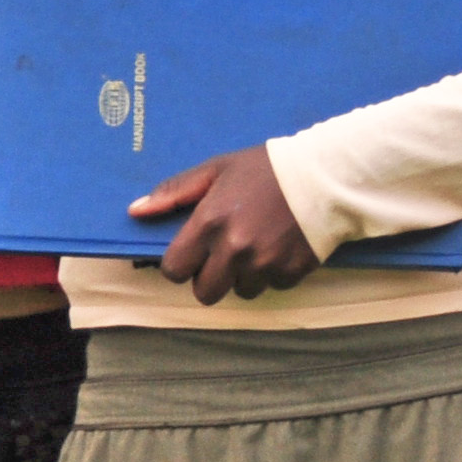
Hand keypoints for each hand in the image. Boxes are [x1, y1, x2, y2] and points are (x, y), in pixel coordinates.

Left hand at [135, 145, 321, 302]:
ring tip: (257, 247)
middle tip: (224, 256)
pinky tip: (280, 248)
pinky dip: (273, 274)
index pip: (174, 269)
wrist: (325, 176)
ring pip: (240, 292)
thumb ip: (174, 191)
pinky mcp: (291, 272)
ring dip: (244, 276)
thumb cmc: (266, 169)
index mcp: (210, 223)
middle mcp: (234, 249)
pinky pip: (272, 287)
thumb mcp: (217, 169)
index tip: (193, 252)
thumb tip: (136, 211)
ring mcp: (264, 264)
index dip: (181, 263)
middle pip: (205, 292)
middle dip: (210, 278)